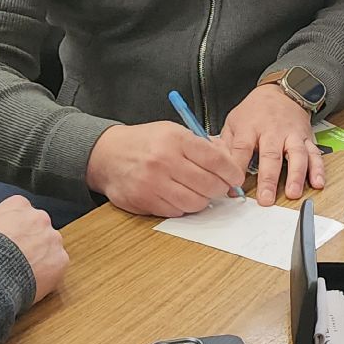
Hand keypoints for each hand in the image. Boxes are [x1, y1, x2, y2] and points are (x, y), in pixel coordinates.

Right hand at [0, 194, 69, 301]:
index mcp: (18, 205)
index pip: (22, 212)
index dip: (16, 229)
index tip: (11, 240)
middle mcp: (39, 217)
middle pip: (39, 228)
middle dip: (32, 241)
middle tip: (18, 259)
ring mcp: (52, 237)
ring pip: (50, 246)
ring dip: (41, 256)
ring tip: (23, 273)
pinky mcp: (60, 259)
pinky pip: (57, 265)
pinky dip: (48, 274)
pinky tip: (32, 281)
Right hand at [84, 121, 244, 217]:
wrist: (108, 154)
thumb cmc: (145, 142)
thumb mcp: (173, 131)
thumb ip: (201, 145)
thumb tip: (229, 163)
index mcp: (175, 139)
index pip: (215, 159)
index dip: (231, 171)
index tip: (236, 177)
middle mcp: (164, 160)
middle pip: (208, 184)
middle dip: (220, 188)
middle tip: (220, 187)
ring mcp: (153, 183)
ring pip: (194, 202)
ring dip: (203, 200)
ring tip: (199, 191)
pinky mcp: (144, 201)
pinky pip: (176, 211)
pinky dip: (183, 207)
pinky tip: (180, 196)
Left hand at [221, 84, 322, 204]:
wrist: (280, 91)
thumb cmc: (255, 111)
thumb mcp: (234, 122)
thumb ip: (226, 145)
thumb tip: (216, 168)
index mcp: (251, 127)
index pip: (242, 149)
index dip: (237, 168)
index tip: (232, 186)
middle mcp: (273, 131)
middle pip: (271, 155)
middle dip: (269, 178)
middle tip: (266, 198)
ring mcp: (292, 134)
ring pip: (297, 155)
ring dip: (296, 175)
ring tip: (293, 193)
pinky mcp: (307, 138)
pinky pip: (315, 154)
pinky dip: (318, 169)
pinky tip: (317, 182)